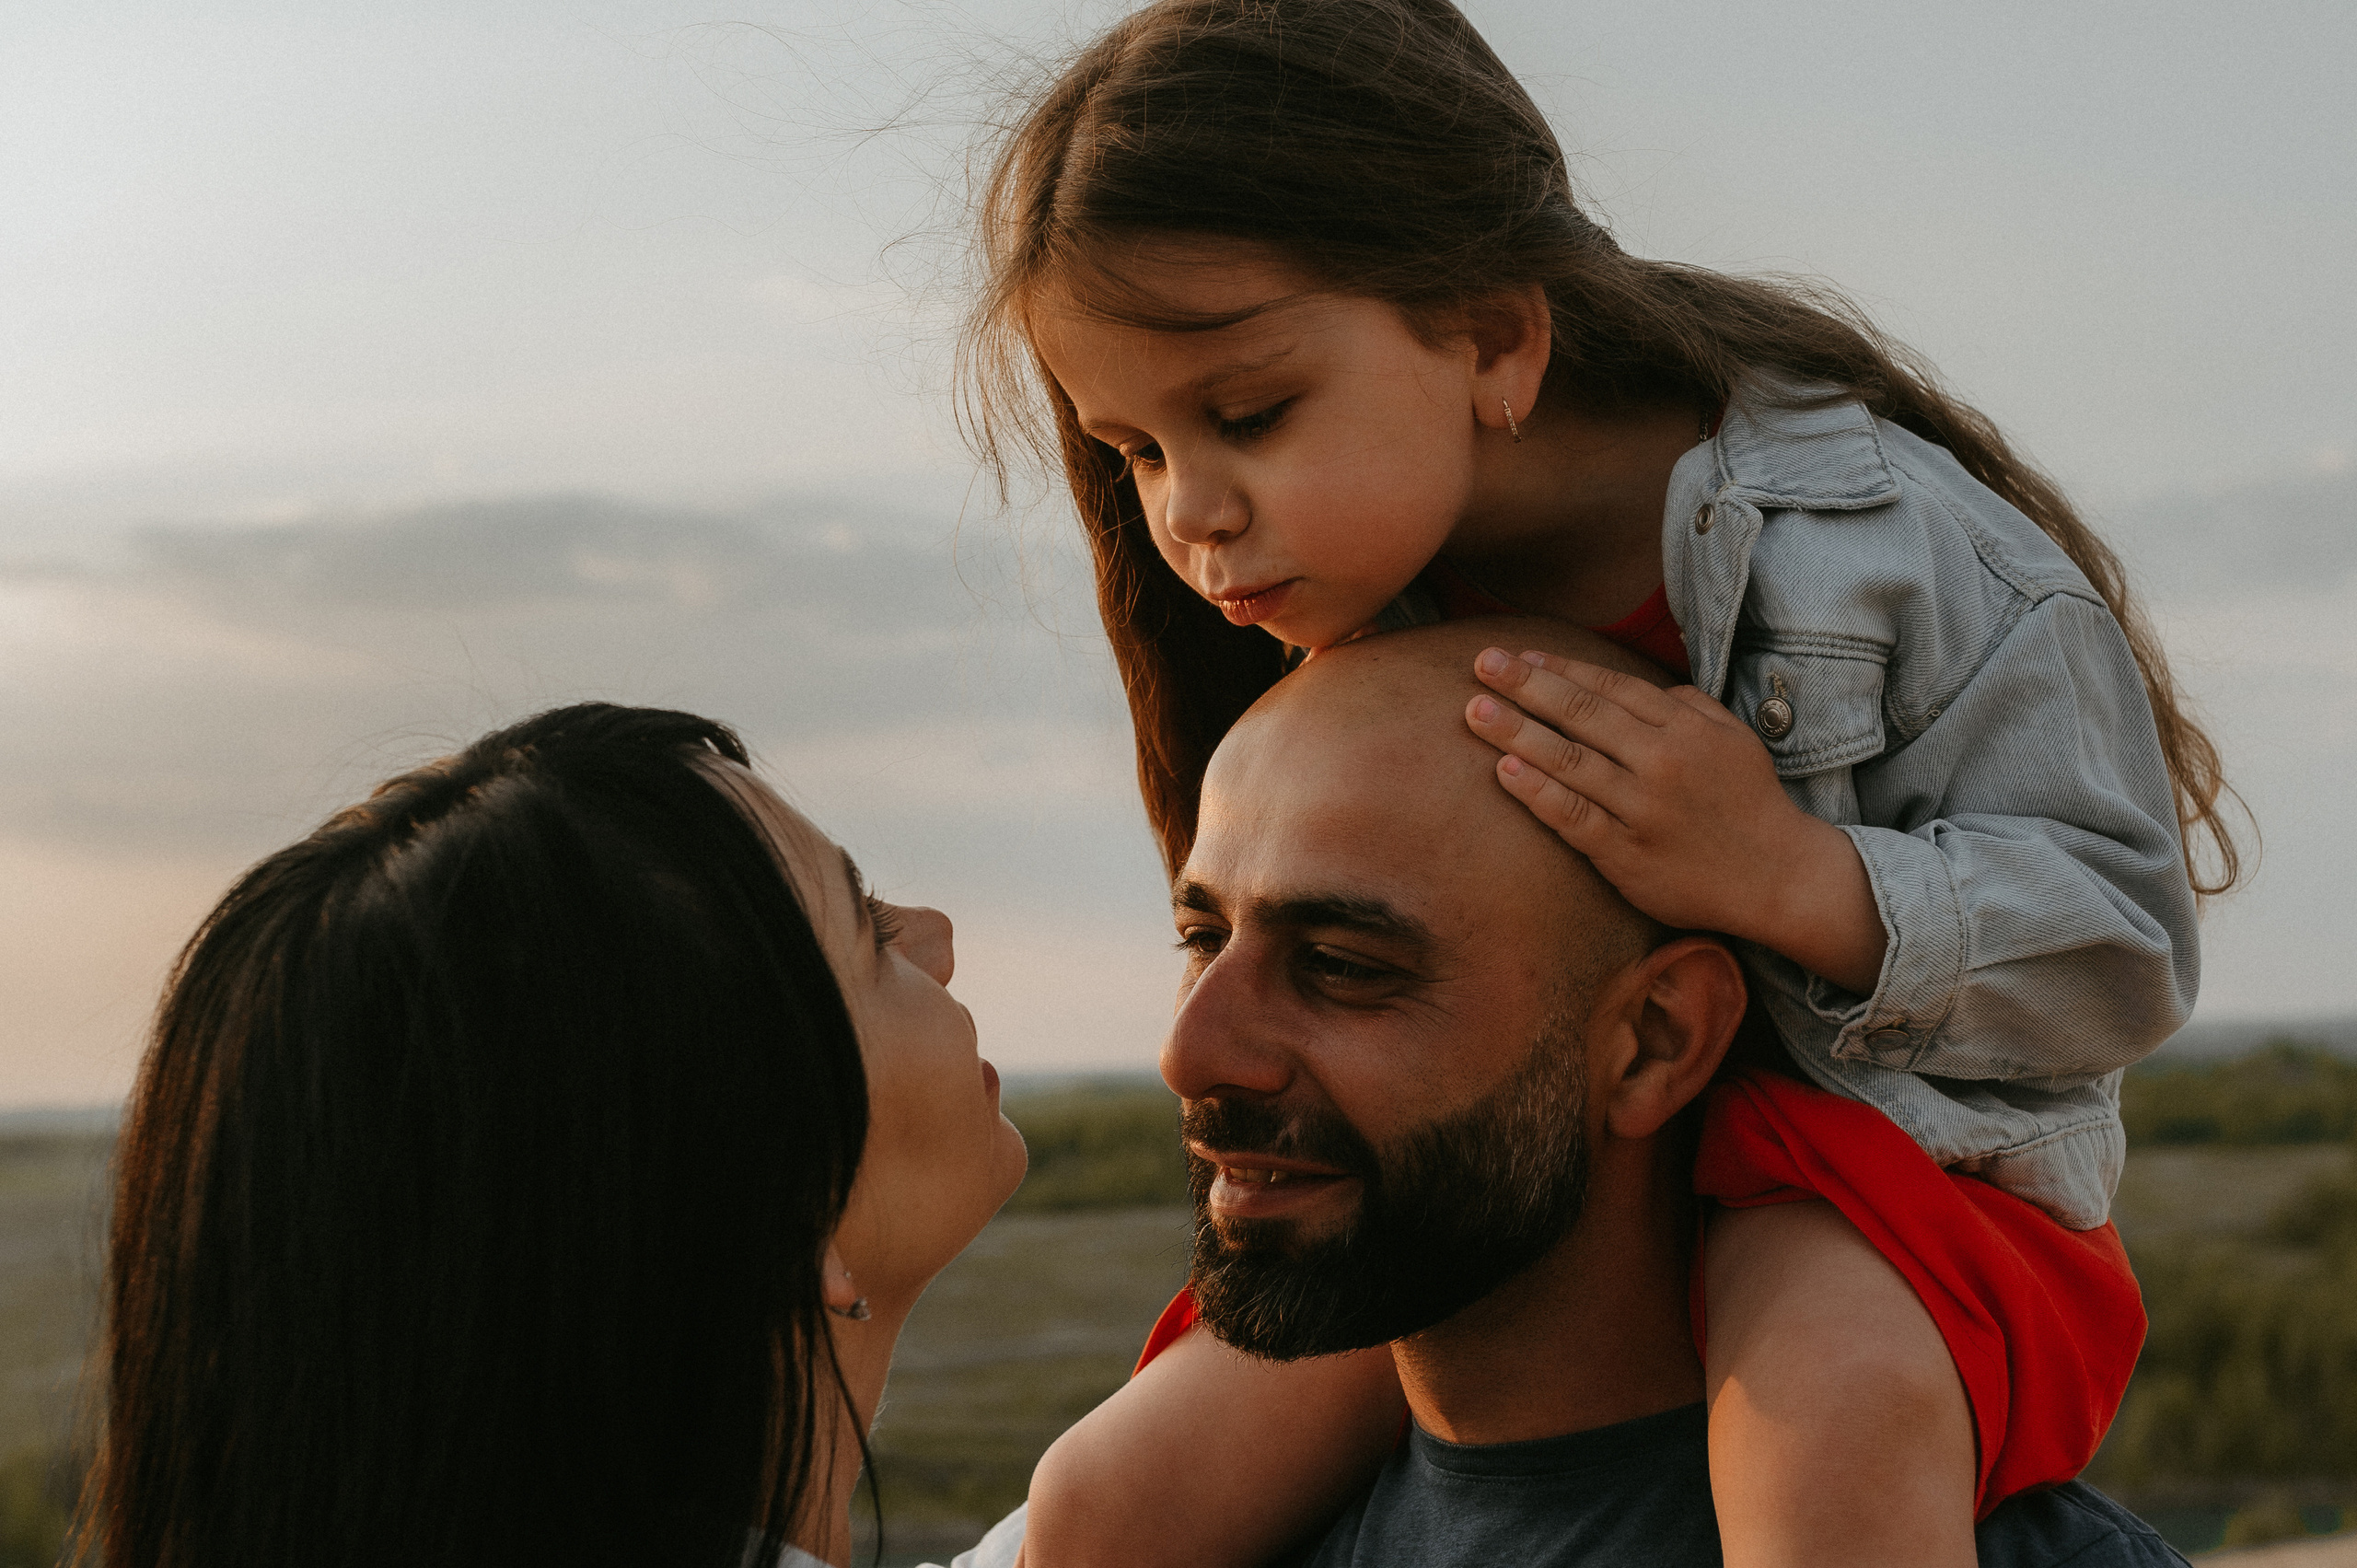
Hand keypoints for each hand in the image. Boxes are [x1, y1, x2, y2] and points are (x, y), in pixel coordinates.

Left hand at [1465, 648, 1887, 994]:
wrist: (1779, 878)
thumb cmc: (1748, 803)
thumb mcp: (1731, 738)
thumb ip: (1685, 704)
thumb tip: (1633, 685)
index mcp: (1685, 728)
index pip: (1610, 687)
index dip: (1561, 668)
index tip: (1519, 655)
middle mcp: (1661, 761)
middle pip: (1581, 713)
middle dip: (1526, 684)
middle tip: (1481, 661)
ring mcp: (1642, 809)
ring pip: (1569, 761)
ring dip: (1517, 732)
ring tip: (1474, 709)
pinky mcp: (1627, 855)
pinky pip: (1574, 817)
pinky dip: (1538, 793)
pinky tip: (1504, 772)